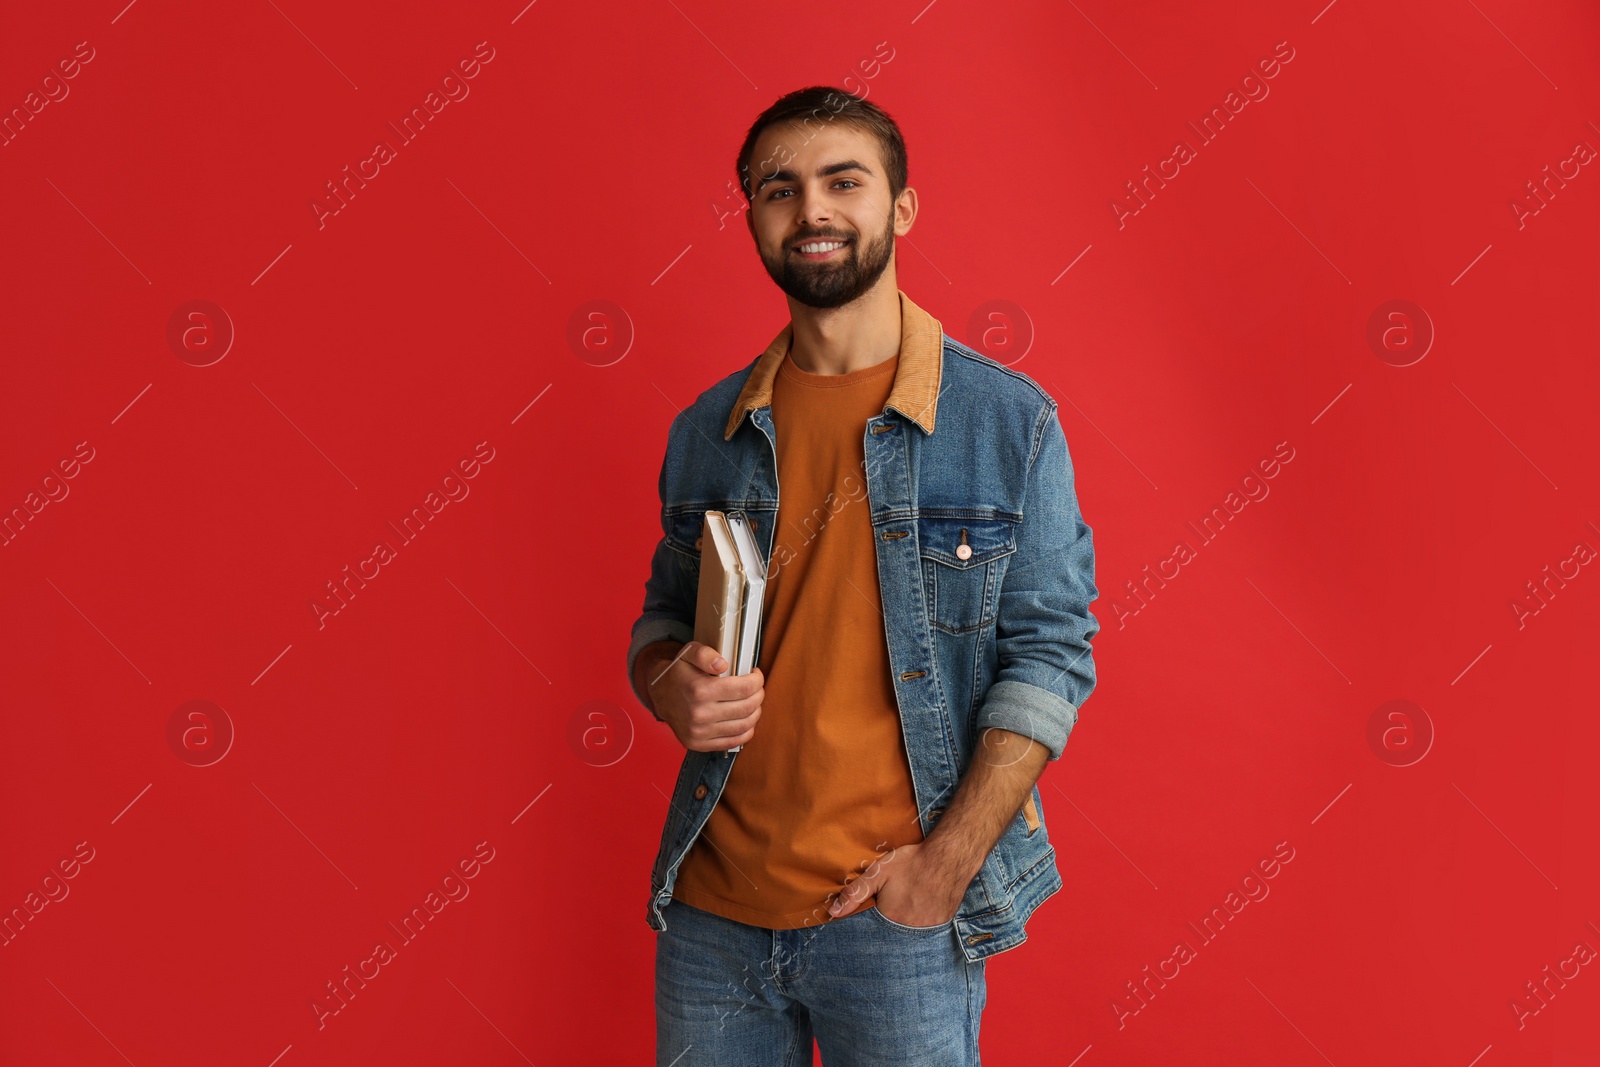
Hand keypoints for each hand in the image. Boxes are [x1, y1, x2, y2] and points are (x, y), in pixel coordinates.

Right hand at [644, 641, 763, 751]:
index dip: (757, 680)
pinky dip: (746, 730)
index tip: (756, 675)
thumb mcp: (689, 653)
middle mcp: (699, 714)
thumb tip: (722, 664)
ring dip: (755, 712)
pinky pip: (734, 742)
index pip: (744, 688)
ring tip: (752, 701)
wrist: (660, 695)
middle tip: (756, 687)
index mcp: (699, 690)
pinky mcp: (699, 744)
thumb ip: (705, 654)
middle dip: (758, 694)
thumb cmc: (679, 673)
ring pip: (744, 725)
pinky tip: (744, 718)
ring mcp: (699, 732)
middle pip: (747, 707)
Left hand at [827, 842, 962, 926]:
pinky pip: (926, 933)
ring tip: (906, 908)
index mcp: (890, 919)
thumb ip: (855, 892)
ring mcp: (928, 930)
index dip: (869, 924)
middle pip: (890, 937)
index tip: (873, 912)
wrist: (949, 857)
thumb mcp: (879, 872)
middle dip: (886, 929)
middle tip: (893, 906)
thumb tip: (833, 912)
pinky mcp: (942, 926)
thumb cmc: (912, 862)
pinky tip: (921, 909)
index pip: (872, 932)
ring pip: (909, 936)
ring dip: (904, 928)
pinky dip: (921, 925)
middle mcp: (909, 931)